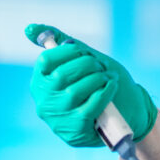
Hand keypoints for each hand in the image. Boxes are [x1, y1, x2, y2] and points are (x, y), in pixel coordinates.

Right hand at [26, 23, 157, 146]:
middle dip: (87, 65)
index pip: (45, 60)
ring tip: (108, 77)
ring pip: (75, 91)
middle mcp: (43, 101)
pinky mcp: (74, 131)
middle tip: (100, 66)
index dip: (69, 52)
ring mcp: (58, 118)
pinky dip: (105, 92)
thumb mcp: (82, 60)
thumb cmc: (100, 82)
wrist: (129, 110)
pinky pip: (89, 106)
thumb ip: (60, 43)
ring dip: (98, 79)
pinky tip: (111, 87)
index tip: (85, 52)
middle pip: (61, 75)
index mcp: (41, 82)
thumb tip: (30, 28)